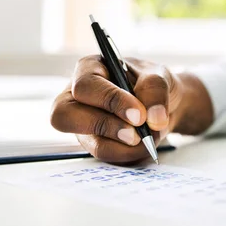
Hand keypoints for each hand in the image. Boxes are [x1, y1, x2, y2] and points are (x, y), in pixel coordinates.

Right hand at [50, 55, 212, 163]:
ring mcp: (83, 124)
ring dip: (126, 147)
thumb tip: (154, 119)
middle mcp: (77, 97)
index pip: (86, 86)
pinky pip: (109, 157)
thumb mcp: (159, 76)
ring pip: (92, 144)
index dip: (111, 101)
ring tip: (150, 138)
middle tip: (137, 134)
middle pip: (66, 116)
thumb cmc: (151, 84)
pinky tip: (145, 145)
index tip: (139, 115)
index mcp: (89, 69)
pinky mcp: (95, 144)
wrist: (159, 106)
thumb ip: (155, 92)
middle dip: (106, 127)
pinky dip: (131, 154)